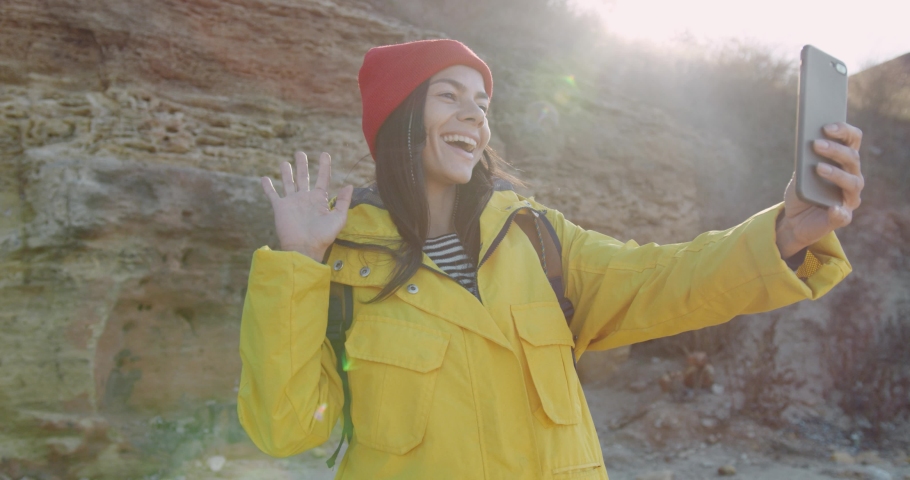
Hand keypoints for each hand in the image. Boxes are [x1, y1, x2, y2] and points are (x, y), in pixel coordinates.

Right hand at [261, 152, 353, 261]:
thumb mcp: (338, 218)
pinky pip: (272, 195)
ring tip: (285, 163)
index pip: (323, 179)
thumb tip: (349, 185)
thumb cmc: (323, 236)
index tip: (324, 154)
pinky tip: (264, 178)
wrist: (304, 248)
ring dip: (286, 173)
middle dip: (302, 165)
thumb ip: (343, 201)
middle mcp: (305, 198)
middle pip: (304, 177)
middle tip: (300, 153)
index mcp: (319, 200)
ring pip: (288, 183)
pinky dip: (267, 187)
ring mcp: (292, 202)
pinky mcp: (280, 208)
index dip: (324, 166)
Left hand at [776, 122, 863, 258]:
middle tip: (816, 144)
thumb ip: (805, 159)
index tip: (826, 125)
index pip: (852, 139)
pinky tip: (832, 207)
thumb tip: (806, 140)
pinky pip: (844, 215)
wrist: (794, 219)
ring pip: (852, 182)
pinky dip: (839, 210)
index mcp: (844, 161)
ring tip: (818, 168)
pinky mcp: (842, 218)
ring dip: (836, 173)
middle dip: (835, 150)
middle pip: (852, 158)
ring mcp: (849, 198)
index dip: (843, 130)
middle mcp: (852, 177)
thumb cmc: (802, 191)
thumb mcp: (800, 173)